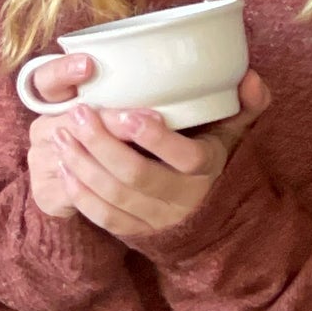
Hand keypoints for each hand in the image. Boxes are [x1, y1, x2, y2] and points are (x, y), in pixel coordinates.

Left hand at [25, 57, 269, 238]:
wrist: (214, 220)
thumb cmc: (216, 160)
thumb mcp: (235, 133)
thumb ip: (247, 104)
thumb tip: (249, 76)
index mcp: (209, 169)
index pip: (186, 158)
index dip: (157, 139)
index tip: (129, 114)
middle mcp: (185, 199)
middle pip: (138, 176)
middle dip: (102, 145)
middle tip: (78, 115)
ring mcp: (160, 219)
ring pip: (116, 196)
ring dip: (84, 165)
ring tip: (63, 135)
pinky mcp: (139, 234)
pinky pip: (106, 219)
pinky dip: (82, 194)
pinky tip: (65, 168)